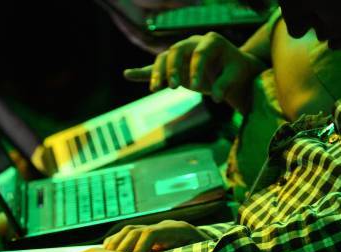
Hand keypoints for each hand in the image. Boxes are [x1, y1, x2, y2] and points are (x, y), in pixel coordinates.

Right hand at [104, 220, 206, 251]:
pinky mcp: (150, 234)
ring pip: (129, 230)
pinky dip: (117, 243)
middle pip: (136, 230)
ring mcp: (156, 228)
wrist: (213, 249)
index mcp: (177, 230)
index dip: (140, 248)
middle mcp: (164, 226)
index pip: (152, 233)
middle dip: (124, 247)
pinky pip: (128, 234)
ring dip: (116, 244)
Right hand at [124, 32, 264, 111]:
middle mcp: (193, 43)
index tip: (196, 87)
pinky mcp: (174, 68)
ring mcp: (182, 55)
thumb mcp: (236, 76)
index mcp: (211, 41)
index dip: (196, 69)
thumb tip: (216, 97)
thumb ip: (226, 85)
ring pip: (164, 59)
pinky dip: (143, 73)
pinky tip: (127, 74)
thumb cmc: (236, 72)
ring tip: (156, 90)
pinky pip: (156, 68)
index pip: (199, 53)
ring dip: (158, 73)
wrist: (233, 71)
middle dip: (173, 68)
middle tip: (174, 87)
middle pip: (176, 51)